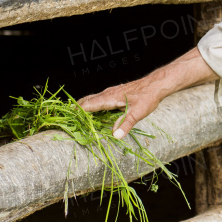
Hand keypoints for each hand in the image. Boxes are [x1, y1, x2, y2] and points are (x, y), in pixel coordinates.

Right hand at [78, 48, 217, 138]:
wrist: (156, 84)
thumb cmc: (147, 98)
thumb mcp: (137, 113)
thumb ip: (126, 124)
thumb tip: (115, 136)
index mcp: (109, 98)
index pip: (87, 105)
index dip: (76, 112)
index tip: (65, 119)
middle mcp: (107, 93)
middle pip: (86, 101)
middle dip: (75, 109)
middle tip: (65, 119)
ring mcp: (111, 92)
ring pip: (92, 99)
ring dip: (83, 107)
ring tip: (75, 117)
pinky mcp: (115, 93)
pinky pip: (98, 99)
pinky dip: (91, 105)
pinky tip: (93, 111)